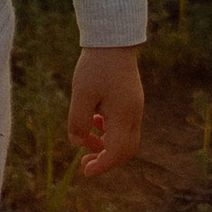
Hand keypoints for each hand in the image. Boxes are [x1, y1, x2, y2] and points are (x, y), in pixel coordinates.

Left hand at [68, 46, 144, 177]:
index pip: (117, 152)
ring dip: (105, 144)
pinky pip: (123, 124)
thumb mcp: (81, 94)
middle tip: (84, 164)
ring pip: (125, 138)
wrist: (113, 39)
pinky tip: (94, 121)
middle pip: (125, 150)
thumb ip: (78, 121)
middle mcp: (133, 114)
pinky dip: (108, 130)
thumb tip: (76, 143)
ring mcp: (134, 106)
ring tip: (84, 139)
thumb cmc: (96, 65)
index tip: (85, 172)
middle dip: (106, 160)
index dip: (102, 166)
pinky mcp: (131, 99)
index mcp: (124, 115)